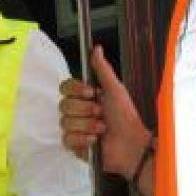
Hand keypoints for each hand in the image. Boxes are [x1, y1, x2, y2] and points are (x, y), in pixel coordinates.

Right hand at [59, 46, 149, 174]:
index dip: (75, 90)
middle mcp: (79, 112)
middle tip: (101, 113)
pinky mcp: (75, 146)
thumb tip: (96, 49)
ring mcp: (76, 129)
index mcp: (87, 97)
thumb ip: (103, 70)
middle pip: (64, 105)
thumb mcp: (115, 90)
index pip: (66, 88)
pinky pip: (67, 139)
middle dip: (84, 110)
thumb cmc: (126, 118)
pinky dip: (83, 139)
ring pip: (65, 122)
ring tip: (102, 129)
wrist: (131, 145)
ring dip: (86, 125)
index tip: (90, 93)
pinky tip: (95, 141)